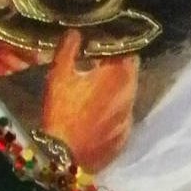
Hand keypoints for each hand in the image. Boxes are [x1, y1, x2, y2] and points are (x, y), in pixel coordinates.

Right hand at [39, 29, 140, 172]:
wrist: (65, 158)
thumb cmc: (61, 113)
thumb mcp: (59, 76)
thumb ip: (68, 49)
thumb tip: (75, 32)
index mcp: (118, 75)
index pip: (126, 50)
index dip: (114, 46)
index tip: (100, 46)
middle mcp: (130, 94)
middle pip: (130, 71)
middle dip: (116, 66)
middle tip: (96, 65)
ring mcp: (130, 116)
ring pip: (128, 94)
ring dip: (115, 88)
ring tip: (94, 89)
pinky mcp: (125, 135)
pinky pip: (123, 115)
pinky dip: (114, 110)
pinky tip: (97, 113)